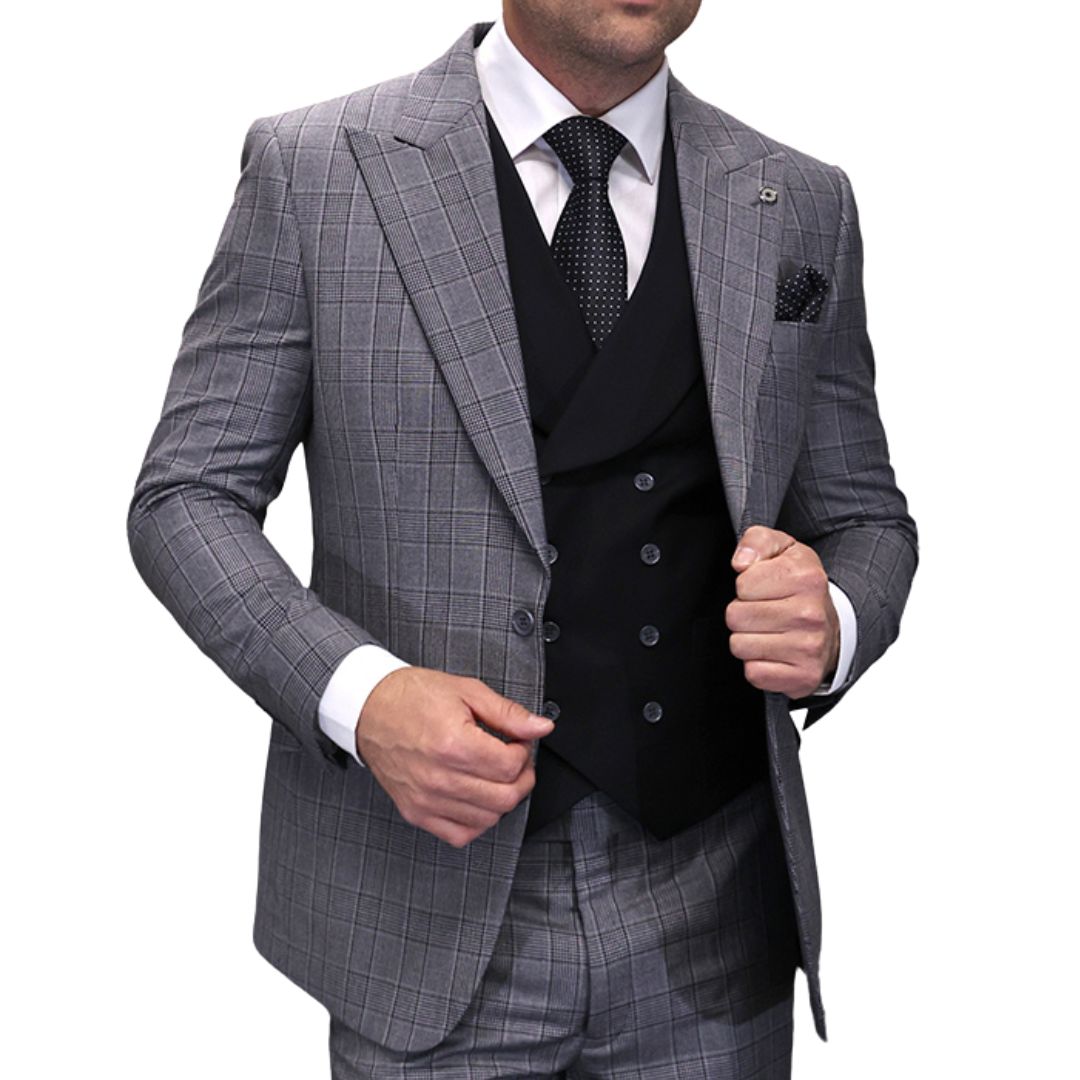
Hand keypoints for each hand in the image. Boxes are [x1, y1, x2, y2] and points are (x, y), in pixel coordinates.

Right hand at [355, 667, 553, 847]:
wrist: (369, 708)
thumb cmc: (413, 697)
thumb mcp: (467, 692)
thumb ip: (508, 713)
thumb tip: (541, 727)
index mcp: (454, 744)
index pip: (511, 766)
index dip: (523, 752)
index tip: (518, 742)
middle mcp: (440, 777)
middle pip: (505, 797)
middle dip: (521, 778)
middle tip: (514, 761)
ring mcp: (426, 799)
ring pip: (487, 819)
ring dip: (501, 799)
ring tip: (494, 776)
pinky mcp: (416, 812)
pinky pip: (460, 835)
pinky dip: (477, 821)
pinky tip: (476, 798)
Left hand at [726, 525, 840, 698]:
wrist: (836, 627)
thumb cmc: (802, 588)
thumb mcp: (783, 549)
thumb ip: (757, 541)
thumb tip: (740, 562)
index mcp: (806, 577)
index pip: (742, 584)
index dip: (746, 586)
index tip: (764, 589)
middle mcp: (810, 614)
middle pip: (736, 617)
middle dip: (743, 613)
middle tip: (764, 612)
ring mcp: (809, 648)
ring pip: (739, 646)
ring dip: (747, 640)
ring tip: (769, 632)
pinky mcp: (803, 677)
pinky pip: (753, 673)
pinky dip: (758, 665)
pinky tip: (774, 652)